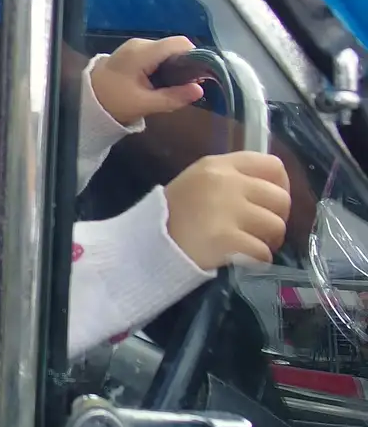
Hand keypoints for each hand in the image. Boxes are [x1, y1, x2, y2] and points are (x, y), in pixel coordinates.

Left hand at [89, 36, 203, 125]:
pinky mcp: (132, 52)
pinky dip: (162, 66)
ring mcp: (134, 46)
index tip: (199, 75)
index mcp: (142, 52)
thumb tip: (199, 90)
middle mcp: (140, 44)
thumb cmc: (114, 101)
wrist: (86, 100)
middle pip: (174, 47)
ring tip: (172, 87)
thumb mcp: (145, 104)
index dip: (194, 56)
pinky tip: (159, 83)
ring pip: (165, 51)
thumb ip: (173, 97)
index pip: (179, 43)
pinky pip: (155, 54)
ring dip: (173, 67)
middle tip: (185, 86)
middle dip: (183, 64)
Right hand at [165, 151, 290, 269]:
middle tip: (257, 231)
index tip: (268, 203)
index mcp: (217, 165)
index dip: (280, 186)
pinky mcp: (227, 240)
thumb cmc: (174, 215)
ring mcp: (227, 211)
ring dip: (266, 242)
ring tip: (246, 245)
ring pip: (276, 227)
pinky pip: (263, 253)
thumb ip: (232, 179)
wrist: (146, 245)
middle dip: (275, 219)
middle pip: (280, 199)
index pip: (272, 165)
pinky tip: (239, 260)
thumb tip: (272, 191)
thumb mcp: (197, 182)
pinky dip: (256, 261)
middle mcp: (225, 183)